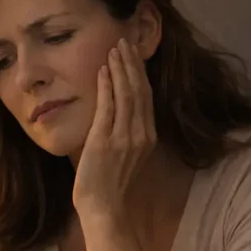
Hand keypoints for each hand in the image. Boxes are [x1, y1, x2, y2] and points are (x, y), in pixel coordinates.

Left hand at [72, 37, 156, 214]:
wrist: (103, 208)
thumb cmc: (109, 185)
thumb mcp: (124, 156)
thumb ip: (126, 134)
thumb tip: (118, 113)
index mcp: (147, 138)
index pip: (146, 97)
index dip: (140, 73)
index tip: (133, 54)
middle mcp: (140, 135)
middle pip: (139, 91)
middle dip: (131, 64)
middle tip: (123, 41)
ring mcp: (123, 138)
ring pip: (126, 94)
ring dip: (120, 69)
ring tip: (114, 49)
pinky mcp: (104, 142)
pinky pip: (108, 108)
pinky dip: (106, 87)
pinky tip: (103, 71)